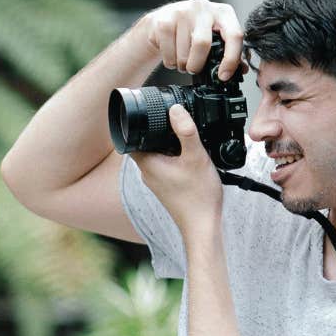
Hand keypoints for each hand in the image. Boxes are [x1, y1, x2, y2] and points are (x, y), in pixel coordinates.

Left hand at [128, 104, 222, 236]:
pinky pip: (166, 166)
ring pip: (157, 155)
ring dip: (168, 145)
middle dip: (158, 132)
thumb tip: (175, 110)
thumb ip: (186, 131)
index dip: (140, 123)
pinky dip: (175, 158)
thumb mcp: (195, 157)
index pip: (132, 137)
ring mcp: (156, 182)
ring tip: (185, 141)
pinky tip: (190, 158)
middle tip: (175, 124)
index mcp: (148, 164)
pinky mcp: (166, 187)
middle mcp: (147, 173)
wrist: (202, 225)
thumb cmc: (198, 196)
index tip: (153, 113)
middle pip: (145, 144)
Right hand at [140, 0, 243, 79]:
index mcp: (222, 12)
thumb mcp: (213, 35)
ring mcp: (182, 12)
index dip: (231, 59)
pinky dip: (170, 62)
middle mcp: (203, 7)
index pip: (234, 35)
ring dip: (182, 65)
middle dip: (197, 65)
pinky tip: (172, 55)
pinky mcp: (164, 21)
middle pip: (203, 44)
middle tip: (194, 69)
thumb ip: (228, 50)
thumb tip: (241, 69)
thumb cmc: (192, 30)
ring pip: (184, 53)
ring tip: (182, 61)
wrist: (162, 21)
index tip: (224, 76)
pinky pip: (168, 53)